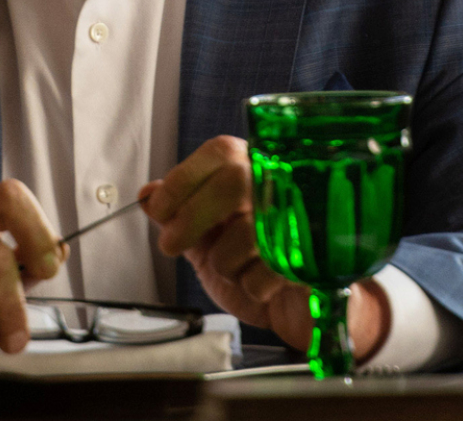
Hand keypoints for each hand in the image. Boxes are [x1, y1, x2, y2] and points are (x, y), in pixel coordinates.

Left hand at [140, 136, 388, 358]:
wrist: (300, 309)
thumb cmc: (256, 268)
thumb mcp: (207, 241)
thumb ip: (179, 216)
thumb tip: (147, 194)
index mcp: (257, 171)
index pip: (221, 153)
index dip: (183, 178)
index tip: (158, 207)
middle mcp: (285, 187)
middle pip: (232, 182)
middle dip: (191, 217)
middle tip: (170, 245)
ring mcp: (305, 221)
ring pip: (247, 231)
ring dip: (224, 262)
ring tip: (233, 271)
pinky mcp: (315, 259)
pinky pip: (266, 272)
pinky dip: (250, 288)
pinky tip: (262, 288)